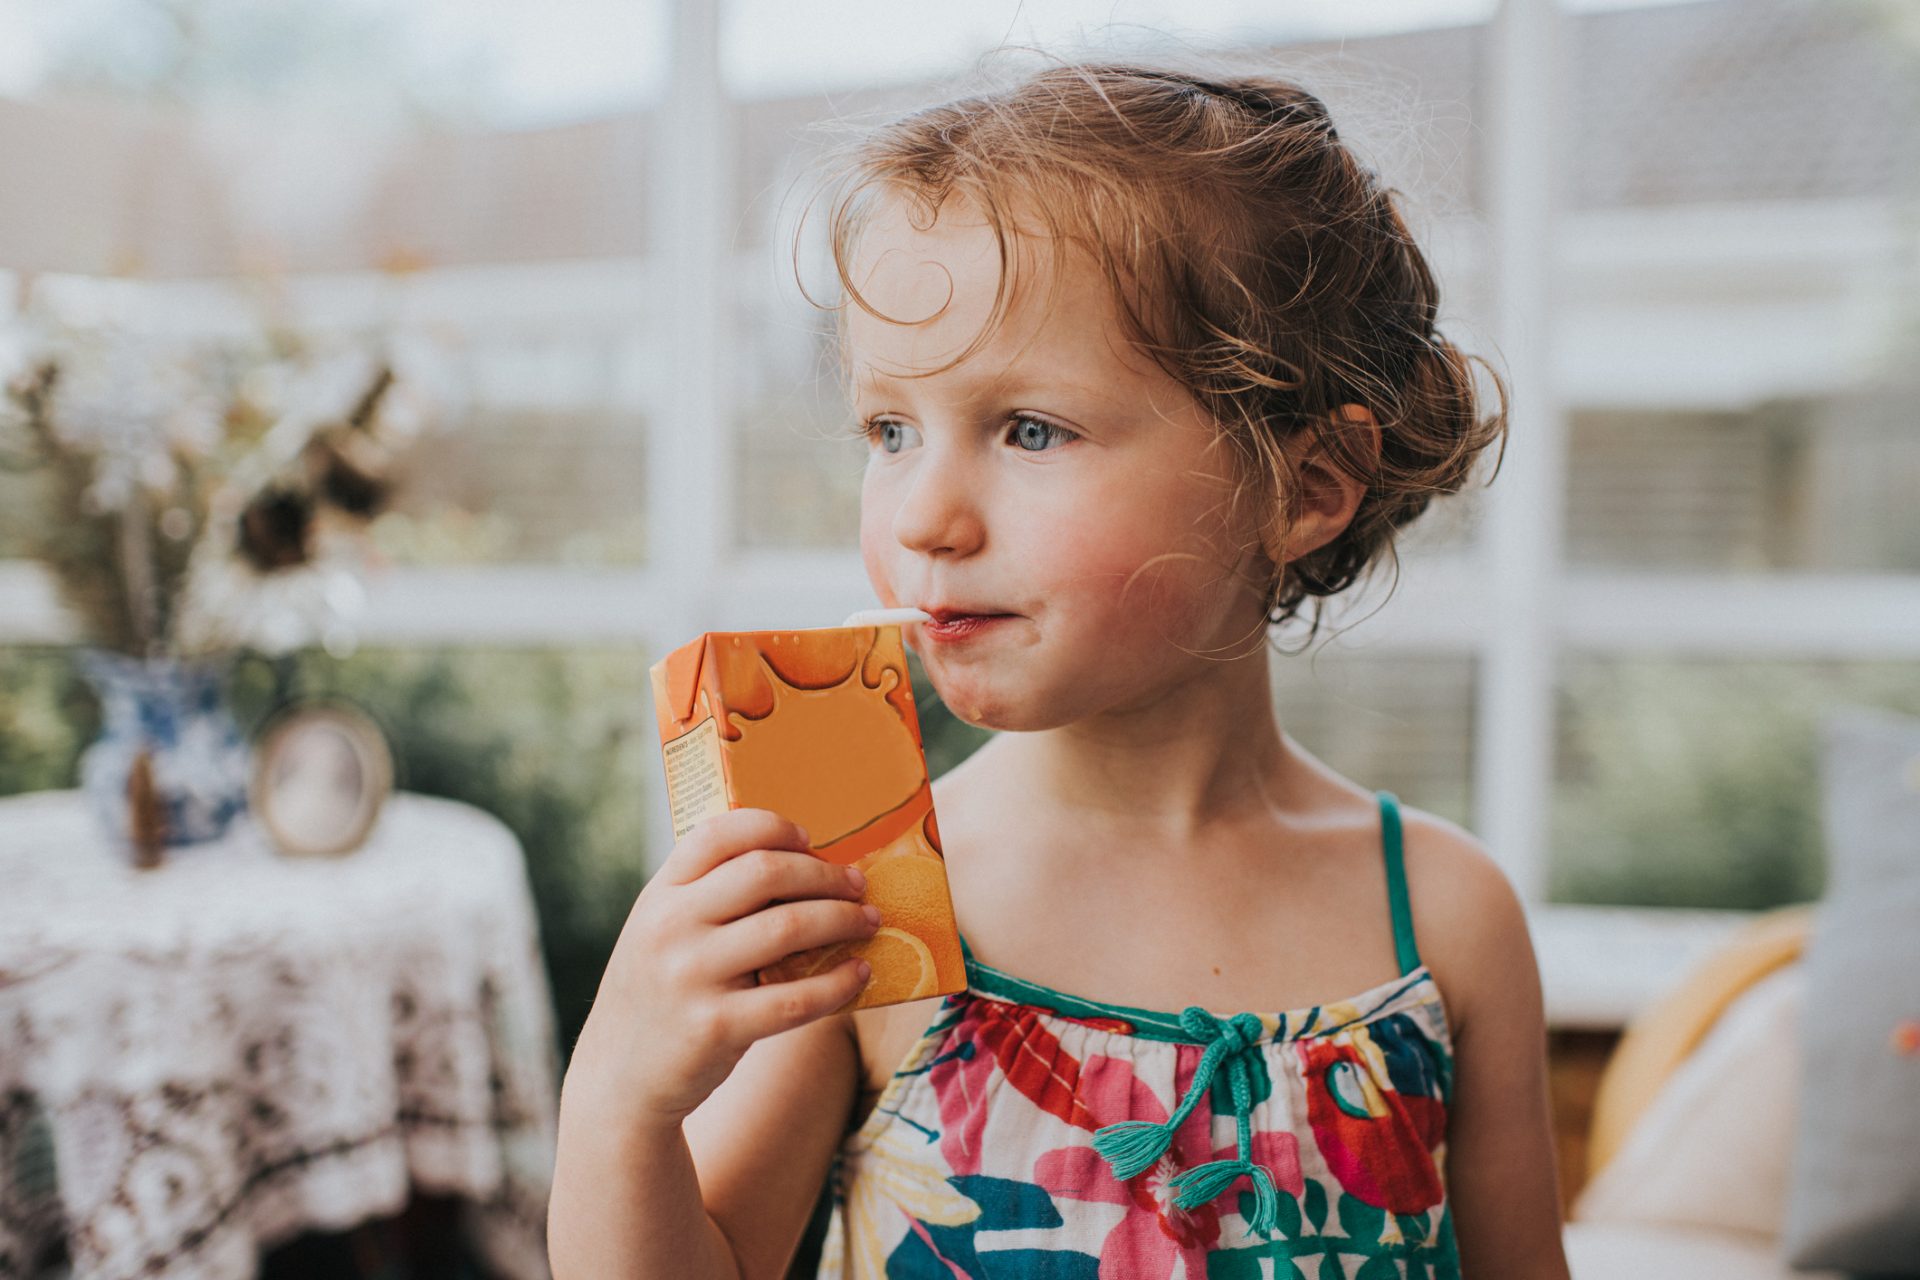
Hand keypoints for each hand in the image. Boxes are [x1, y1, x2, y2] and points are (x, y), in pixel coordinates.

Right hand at [570, 808, 879, 1128]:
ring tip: (869, 921)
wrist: (619, 1080)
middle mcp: (670, 927)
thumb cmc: (660, 995)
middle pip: (765, 872)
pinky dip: (838, 984)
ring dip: (842, 919)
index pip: (718, 835)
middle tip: (857, 884)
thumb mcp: (661, 933)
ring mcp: (691, 976)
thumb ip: (706, 898)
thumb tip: (801, 866)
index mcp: (659, 895)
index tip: (809, 839)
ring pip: (789, 928)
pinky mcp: (716, 1027)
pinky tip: (860, 974)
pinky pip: (796, 998)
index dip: (772, 828)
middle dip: (824, 874)